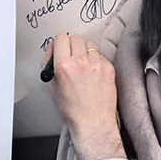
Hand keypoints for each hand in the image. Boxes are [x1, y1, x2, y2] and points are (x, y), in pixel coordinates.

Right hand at [46, 34, 124, 159]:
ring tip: (83, 65)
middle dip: (71, 45)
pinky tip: (93, 73)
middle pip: (75, 37)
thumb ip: (51, 65)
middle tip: (71, 56)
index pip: (60, 38)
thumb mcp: (53, 87)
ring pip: (89, 43)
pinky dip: (96, 60)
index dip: (59, 44)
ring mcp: (97, 63)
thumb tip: (53, 52)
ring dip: (84, 50)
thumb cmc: (74, 110)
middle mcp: (81, 62)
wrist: (94, 122)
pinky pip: (100, 54)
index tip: (60, 49)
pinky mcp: (109, 67)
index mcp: (64, 66)